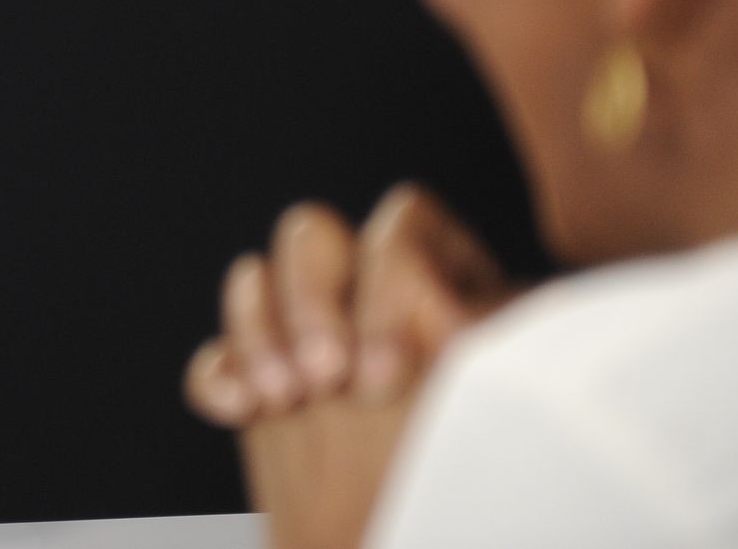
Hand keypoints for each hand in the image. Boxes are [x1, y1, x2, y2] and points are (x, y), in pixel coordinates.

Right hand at [182, 184, 514, 548]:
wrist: (444, 539)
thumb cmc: (515, 480)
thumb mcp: (518, 394)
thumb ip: (486, 339)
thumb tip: (447, 319)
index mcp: (454, 275)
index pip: (405, 220)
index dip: (390, 277)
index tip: (393, 365)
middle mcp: (376, 291)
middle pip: (313, 236)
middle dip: (310, 300)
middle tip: (329, 377)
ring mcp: (316, 335)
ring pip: (256, 279)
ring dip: (257, 332)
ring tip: (283, 400)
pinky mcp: (270, 386)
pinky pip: (219, 356)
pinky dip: (219, 376)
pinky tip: (240, 410)